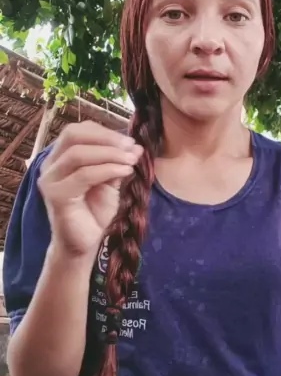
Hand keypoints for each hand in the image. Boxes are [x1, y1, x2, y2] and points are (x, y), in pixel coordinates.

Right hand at [38, 121, 142, 259]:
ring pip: (78, 154)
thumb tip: (136, 146)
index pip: (77, 131)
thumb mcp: (109, 183)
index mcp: (60, 157)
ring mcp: (50, 180)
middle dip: (106, 138)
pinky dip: (107, 170)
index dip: (104, 131)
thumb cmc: (94, 213)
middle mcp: (50, 165)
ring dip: (110, 153)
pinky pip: (83, 175)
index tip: (129, 141)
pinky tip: (126, 172)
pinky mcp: (56, 196)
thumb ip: (116, 163)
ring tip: (132, 160)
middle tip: (131, 146)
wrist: (84, 244)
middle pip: (73, 135)